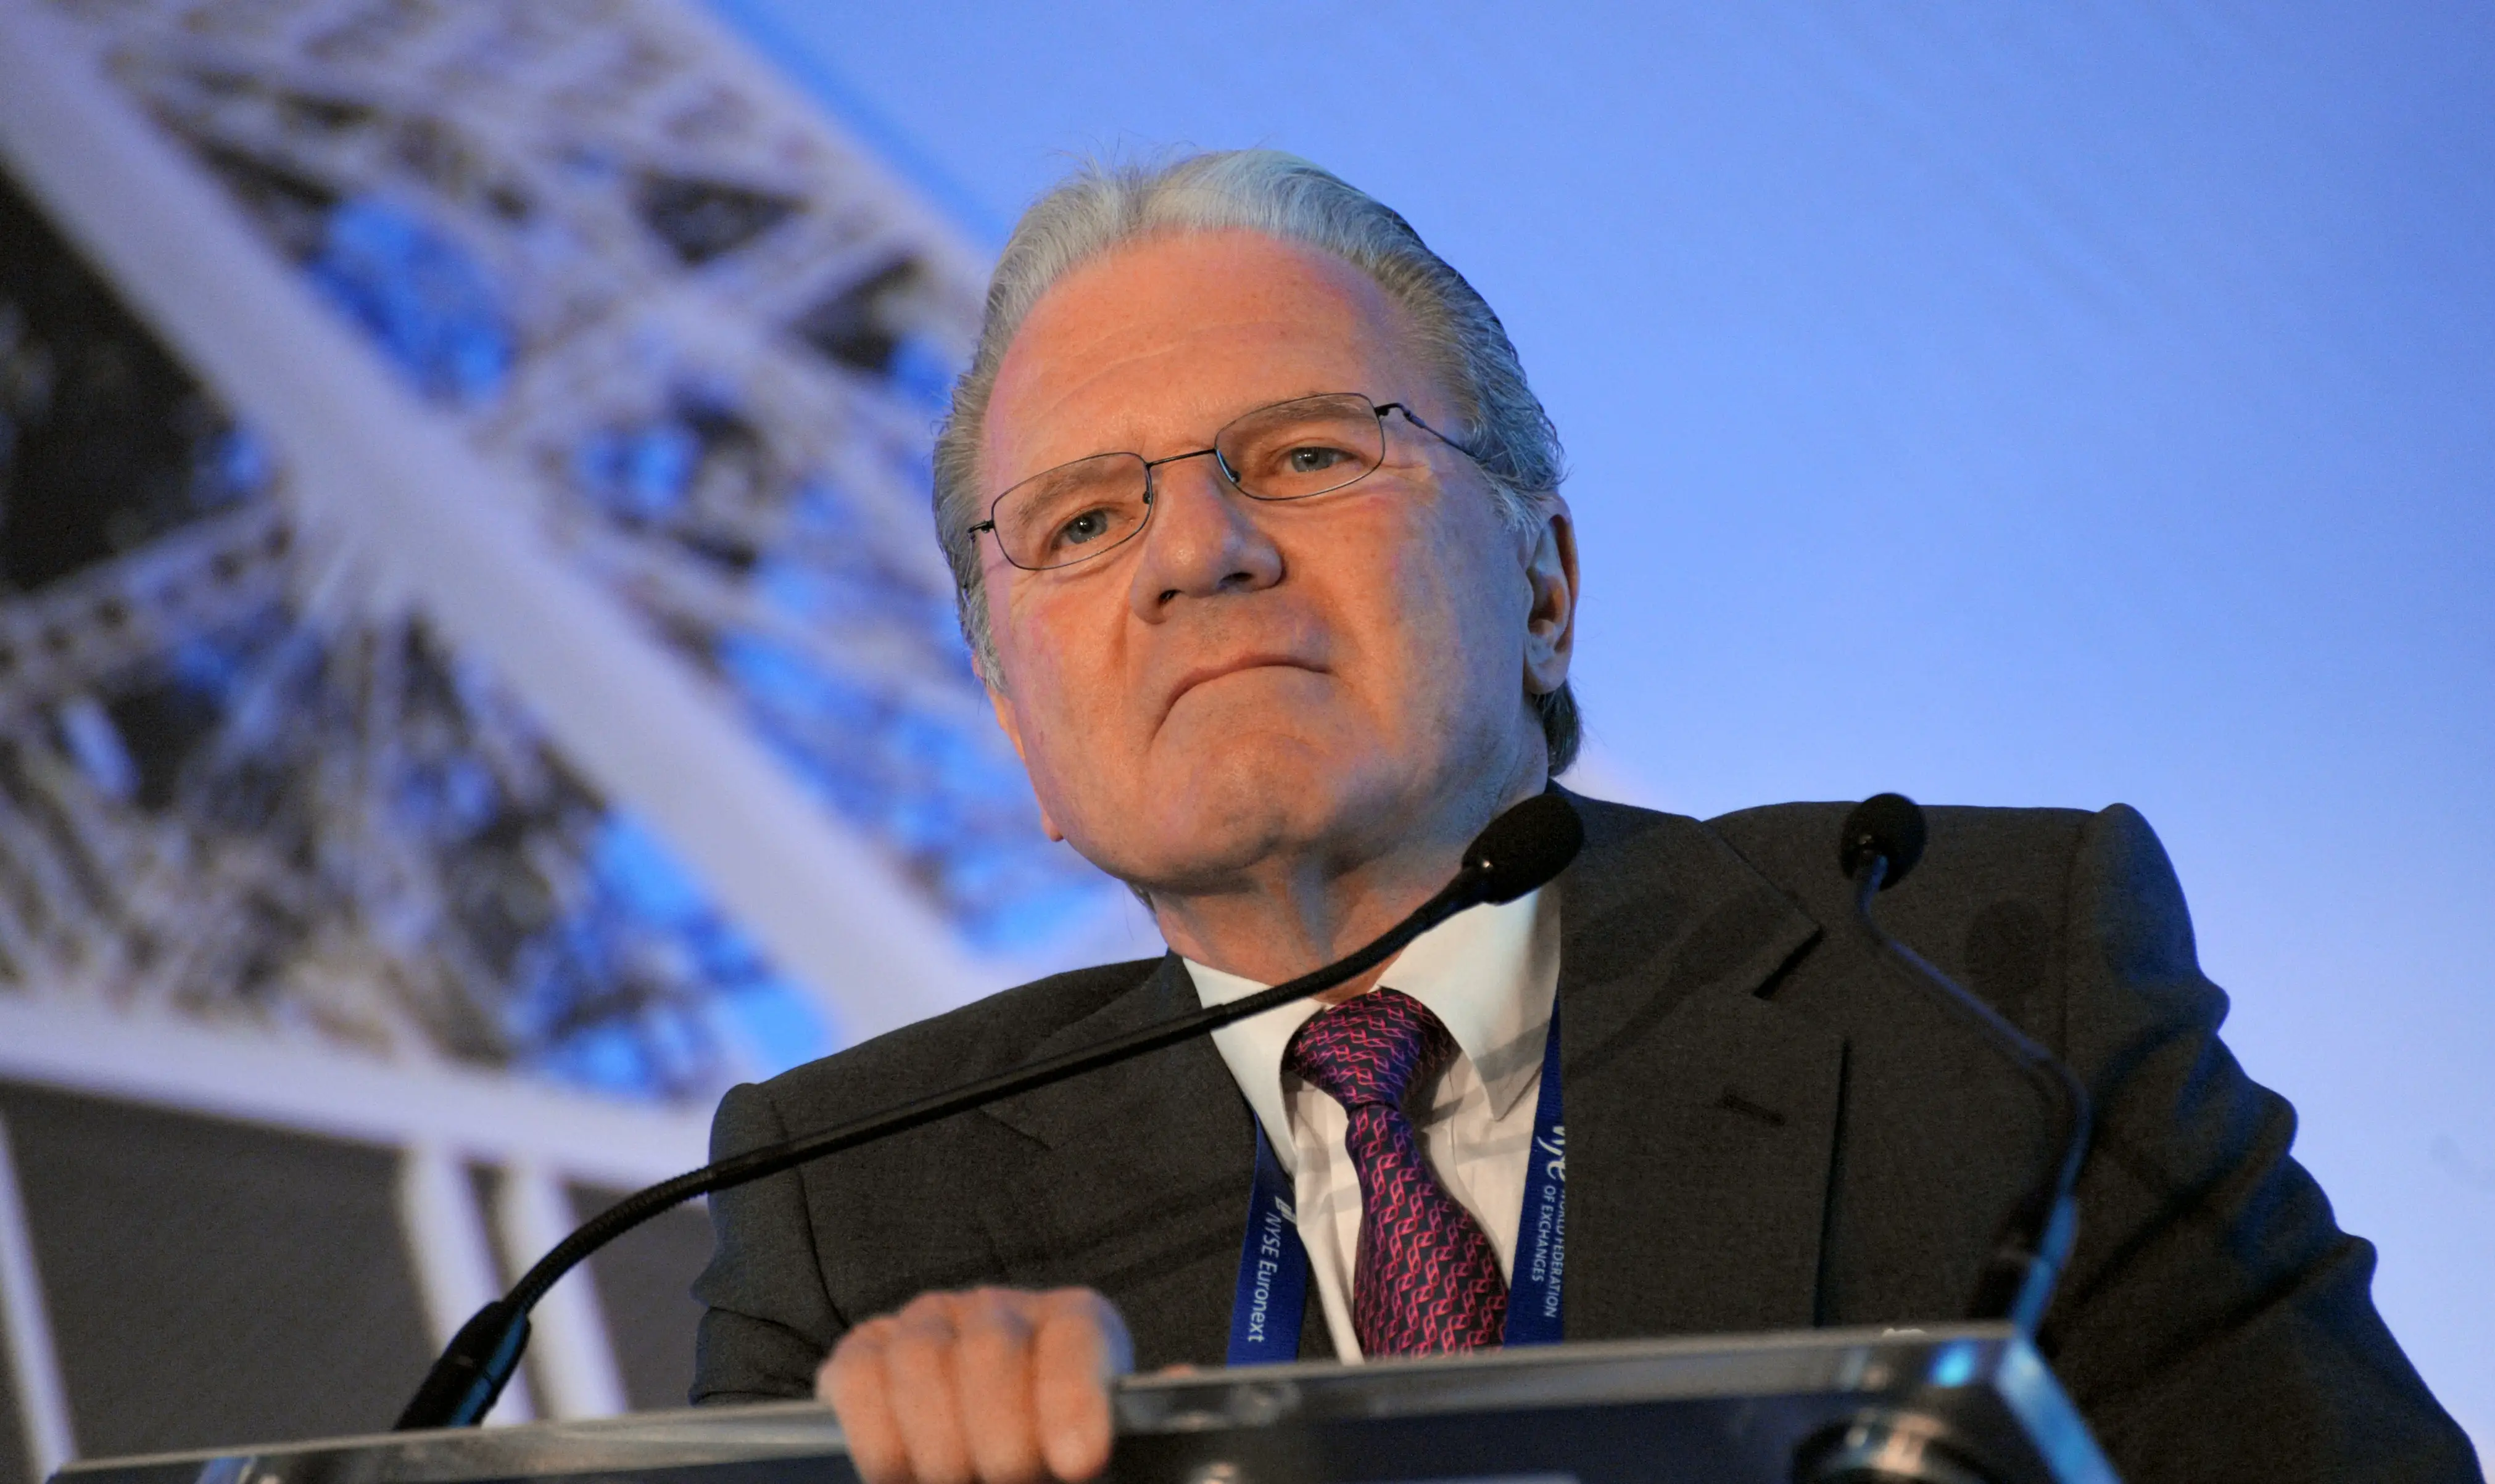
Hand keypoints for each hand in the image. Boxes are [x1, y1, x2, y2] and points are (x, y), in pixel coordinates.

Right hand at [817, 1287, 1133, 1483]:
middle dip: (1001, 1442)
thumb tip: (1183, 1387)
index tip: (1078, 1463)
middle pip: (990, 1351)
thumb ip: (1135, 1416)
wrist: (992, 1445)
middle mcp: (1001, 1309)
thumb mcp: (1103, 1437)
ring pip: (918, 1362)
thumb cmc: (1058, 1449)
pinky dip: (874, 1435)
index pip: (1076, 1336)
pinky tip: (900, 1477)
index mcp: (1078, 1322)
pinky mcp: (866, 1352)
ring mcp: (928, 1322)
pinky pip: (855, 1377)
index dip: (1073, 1398)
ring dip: (938, 1448)